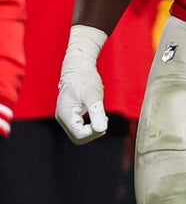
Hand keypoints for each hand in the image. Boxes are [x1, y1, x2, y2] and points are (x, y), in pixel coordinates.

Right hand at [56, 28, 108, 144]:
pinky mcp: (70, 113)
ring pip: (79, 132)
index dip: (94, 132)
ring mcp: (65, 116)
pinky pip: (79, 126)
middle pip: (78, 137)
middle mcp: (63, 118)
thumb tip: (101, 130)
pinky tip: (97, 114)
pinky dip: (89, 124)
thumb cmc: (85, 79)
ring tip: (101, 116)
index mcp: (66, 116)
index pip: (79, 136)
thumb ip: (97, 113)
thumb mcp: (94, 96)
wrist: (78, 66)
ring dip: (92, 128)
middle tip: (104, 119)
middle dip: (93, 132)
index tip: (104, 121)